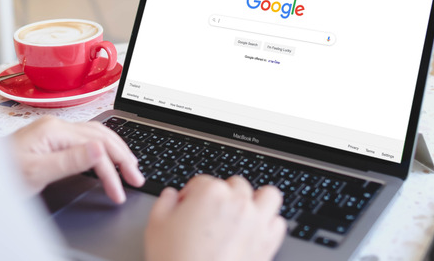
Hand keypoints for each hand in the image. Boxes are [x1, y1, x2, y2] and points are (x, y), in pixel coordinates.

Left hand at [10, 116, 143, 200]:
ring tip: (130, 167)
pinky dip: (103, 149)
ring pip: (97, 135)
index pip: (96, 148)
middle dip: (123, 157)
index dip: (113, 170)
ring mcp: (55, 130)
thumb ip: (70, 160)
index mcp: (55, 130)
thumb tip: (100, 149)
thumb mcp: (36, 173)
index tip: (121, 190)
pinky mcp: (52, 138)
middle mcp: (57, 125)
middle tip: (137, 177)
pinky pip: (87, 139)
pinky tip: (108, 156)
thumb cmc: (0, 174)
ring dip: (116, 151)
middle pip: (102, 136)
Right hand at [145, 175, 285, 260]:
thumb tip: (172, 196)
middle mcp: (237, 202)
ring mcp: (256, 221)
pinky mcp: (268, 243)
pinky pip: (278, 223)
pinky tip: (254, 232)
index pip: (201, 181)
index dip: (191, 195)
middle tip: (211, 213)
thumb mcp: (155, 226)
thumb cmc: (175, 260)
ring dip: (256, 200)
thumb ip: (165, 202)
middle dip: (222, 195)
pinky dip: (268, 225)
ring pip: (267, 195)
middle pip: (235, 184)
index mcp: (210, 193)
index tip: (187, 207)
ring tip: (243, 213)